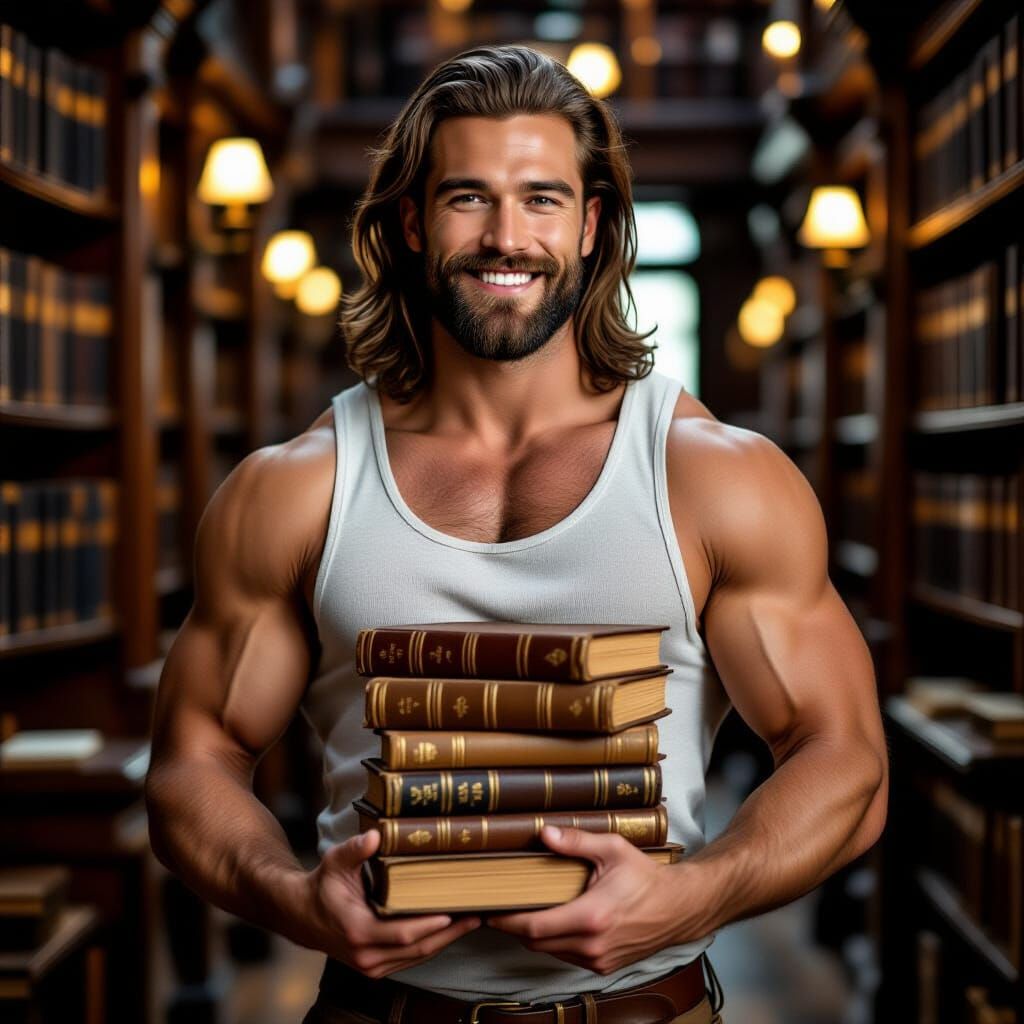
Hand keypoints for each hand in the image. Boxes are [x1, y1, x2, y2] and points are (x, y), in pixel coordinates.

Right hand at [307, 829, 480, 977]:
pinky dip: (431, 944)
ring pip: (417, 957)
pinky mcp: (376, 967)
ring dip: (445, 940)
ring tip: (471, 920)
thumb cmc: (324, 885)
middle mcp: (365, 955)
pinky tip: (449, 929)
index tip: (454, 912)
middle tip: (476, 914)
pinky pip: (410, 959)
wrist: (303, 915)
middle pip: (417, 949)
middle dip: (450, 933)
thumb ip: (356, 849)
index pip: (402, 933)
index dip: (430, 925)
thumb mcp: (335, 861)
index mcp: (358, 931)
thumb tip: (375, 835)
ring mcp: (371, 965)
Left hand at [487, 826, 705, 975]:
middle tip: (499, 907)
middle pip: (536, 942)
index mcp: (592, 917)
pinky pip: (566, 956)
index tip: (489, 910)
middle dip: (514, 926)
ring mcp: (598, 960)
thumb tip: (545, 833)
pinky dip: (553, 941)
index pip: (535, 927)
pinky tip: (551, 920)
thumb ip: (576, 841)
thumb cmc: (646, 877)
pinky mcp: (603, 966)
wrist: (679, 908)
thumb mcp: (612, 849)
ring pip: (549, 951)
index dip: (507, 921)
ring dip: (533, 934)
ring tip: (522, 910)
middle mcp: (593, 945)